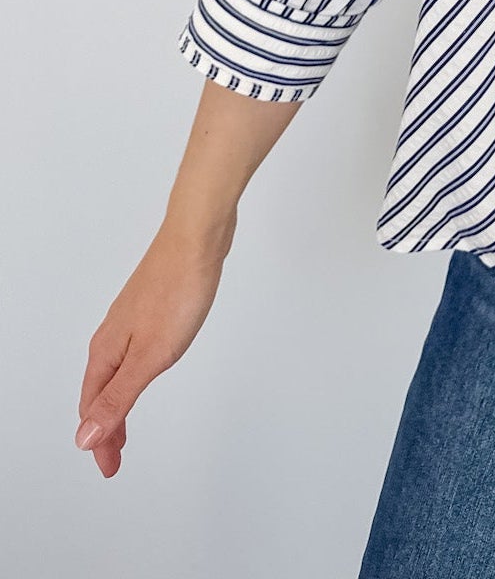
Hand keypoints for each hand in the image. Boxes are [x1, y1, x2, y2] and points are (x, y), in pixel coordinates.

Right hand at [76, 215, 233, 477]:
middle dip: (104, 428)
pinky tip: (143, 373)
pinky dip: (131, 376)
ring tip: (124, 427)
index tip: (109, 468)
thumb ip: (119, 397)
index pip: (93, 408)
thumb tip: (85, 435)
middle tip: (114, 458)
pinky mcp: (150, 307)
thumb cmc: (177, 290)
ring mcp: (130, 319)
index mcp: (107, 350)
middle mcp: (112, 335)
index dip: (99, 442)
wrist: (198, 237)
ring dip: (116, 403)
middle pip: (98, 392)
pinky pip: (131, 352)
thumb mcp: (151, 355)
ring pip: (114, 371)